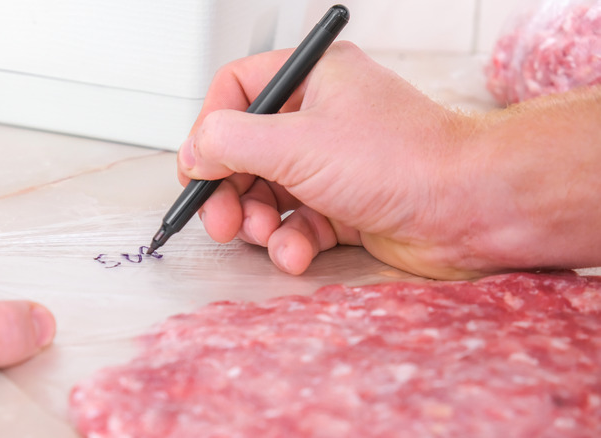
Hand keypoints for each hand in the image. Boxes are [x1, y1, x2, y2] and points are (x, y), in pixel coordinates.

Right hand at [177, 41, 600, 278]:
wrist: (469, 210)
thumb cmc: (402, 160)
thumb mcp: (295, 143)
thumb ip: (229, 143)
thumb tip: (194, 151)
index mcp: (313, 78)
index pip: (238, 90)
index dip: (209, 130)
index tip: (197, 169)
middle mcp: (321, 116)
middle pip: (246, 150)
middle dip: (230, 190)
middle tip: (220, 221)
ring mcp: (333, 162)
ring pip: (269, 191)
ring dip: (259, 220)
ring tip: (264, 235)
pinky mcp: (345, 204)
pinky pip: (299, 221)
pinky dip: (291, 241)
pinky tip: (297, 253)